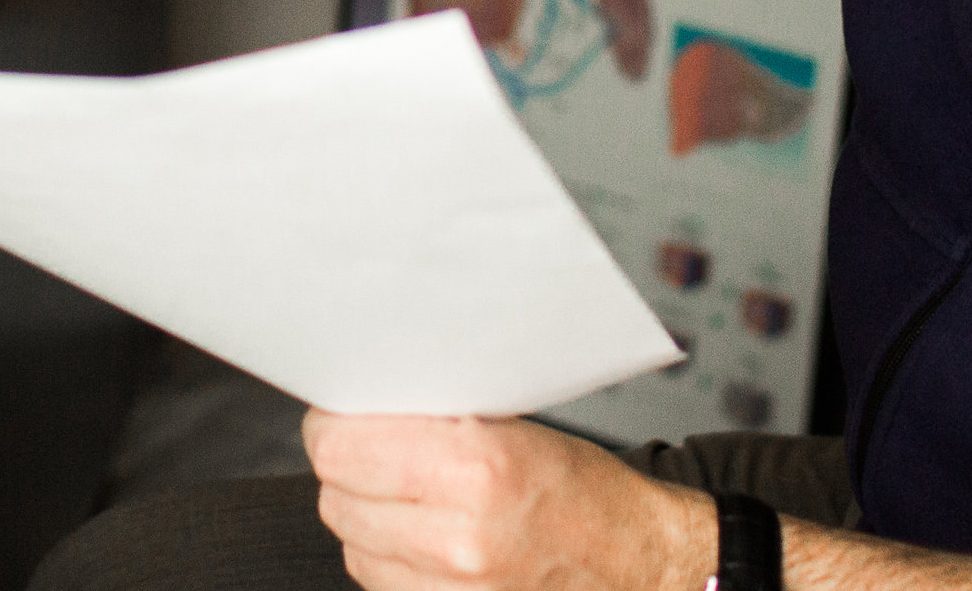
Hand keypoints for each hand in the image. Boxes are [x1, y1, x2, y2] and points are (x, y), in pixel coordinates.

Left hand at [306, 414, 711, 590]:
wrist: (637, 567)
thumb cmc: (585, 492)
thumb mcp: (514, 427)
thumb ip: (432, 416)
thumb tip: (358, 400)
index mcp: (475, 469)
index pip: (340, 445)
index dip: (334, 422)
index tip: (345, 412)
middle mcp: (456, 538)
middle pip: (336, 493)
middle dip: (348, 464)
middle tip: (379, 445)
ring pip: (351, 539)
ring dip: (365, 512)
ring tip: (413, 492)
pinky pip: (376, 578)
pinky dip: (387, 553)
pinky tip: (425, 533)